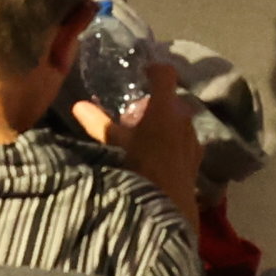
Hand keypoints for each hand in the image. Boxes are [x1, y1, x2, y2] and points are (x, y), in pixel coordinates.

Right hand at [72, 44, 203, 215]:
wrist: (169, 206)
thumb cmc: (140, 168)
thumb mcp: (114, 144)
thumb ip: (97, 122)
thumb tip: (78, 106)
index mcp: (165, 107)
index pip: (165, 73)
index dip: (154, 69)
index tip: (142, 72)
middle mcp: (184, 117)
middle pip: (170, 99)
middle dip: (154, 104)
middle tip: (133, 116)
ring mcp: (193, 137)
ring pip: (178, 120)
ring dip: (164, 123)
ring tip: (145, 139)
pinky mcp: (197, 157)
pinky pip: (184, 139)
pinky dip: (172, 140)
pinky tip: (159, 156)